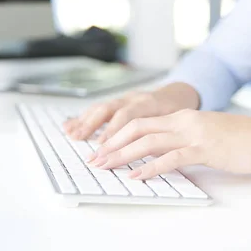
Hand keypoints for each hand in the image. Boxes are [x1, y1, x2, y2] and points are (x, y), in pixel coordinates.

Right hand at [63, 83, 199, 142]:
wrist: (180, 94)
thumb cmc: (180, 112)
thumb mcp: (179, 124)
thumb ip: (165, 138)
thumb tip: (155, 157)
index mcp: (150, 103)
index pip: (129, 116)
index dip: (114, 130)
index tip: (103, 146)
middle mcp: (134, 98)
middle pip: (109, 109)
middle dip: (94, 126)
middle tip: (81, 141)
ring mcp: (124, 98)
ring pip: (101, 107)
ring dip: (85, 121)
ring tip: (71, 134)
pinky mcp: (118, 102)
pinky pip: (98, 108)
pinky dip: (83, 117)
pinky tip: (69, 126)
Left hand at [88, 110, 250, 179]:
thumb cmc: (242, 140)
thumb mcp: (206, 137)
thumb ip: (182, 143)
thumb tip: (160, 157)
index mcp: (182, 117)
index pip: (141, 122)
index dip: (117, 135)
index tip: (102, 148)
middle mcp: (183, 121)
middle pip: (137, 128)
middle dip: (112, 143)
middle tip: (95, 158)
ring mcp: (194, 133)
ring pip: (148, 141)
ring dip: (123, 155)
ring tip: (106, 166)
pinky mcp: (205, 149)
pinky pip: (172, 157)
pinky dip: (151, 167)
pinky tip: (137, 176)